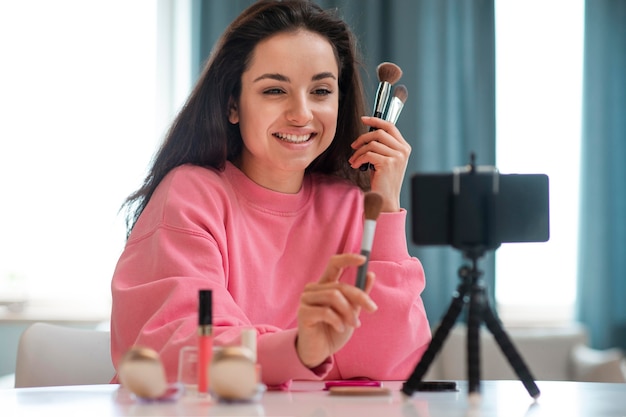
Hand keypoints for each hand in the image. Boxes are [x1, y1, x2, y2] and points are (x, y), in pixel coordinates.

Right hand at [296, 253, 377, 368]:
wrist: (320, 352)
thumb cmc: (334, 330)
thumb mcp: (351, 311)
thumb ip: (359, 295)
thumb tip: (370, 274)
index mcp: (325, 285)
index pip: (334, 264)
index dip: (348, 259)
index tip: (363, 260)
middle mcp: (313, 289)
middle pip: (340, 285)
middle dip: (360, 297)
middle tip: (372, 309)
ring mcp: (306, 300)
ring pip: (334, 296)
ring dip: (349, 312)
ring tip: (354, 324)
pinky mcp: (303, 313)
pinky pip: (326, 312)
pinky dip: (338, 320)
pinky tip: (340, 328)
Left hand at [348, 116, 410, 211]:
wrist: (385, 199)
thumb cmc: (383, 180)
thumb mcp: (385, 160)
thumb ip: (382, 146)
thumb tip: (368, 133)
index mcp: (404, 148)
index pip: (390, 126)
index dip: (376, 120)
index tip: (364, 119)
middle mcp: (403, 150)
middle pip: (379, 133)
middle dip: (363, 138)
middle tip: (354, 146)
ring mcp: (397, 157)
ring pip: (372, 144)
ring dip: (359, 152)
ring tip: (354, 160)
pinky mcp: (388, 163)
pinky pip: (368, 154)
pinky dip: (359, 159)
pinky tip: (356, 165)